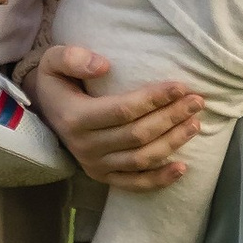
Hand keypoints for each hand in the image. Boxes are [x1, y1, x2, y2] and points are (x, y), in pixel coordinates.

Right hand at [25, 42, 204, 189]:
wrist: (45, 111)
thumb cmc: (57, 81)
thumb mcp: (53, 60)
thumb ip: (73, 58)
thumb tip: (104, 67)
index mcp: (76, 118)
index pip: (123, 110)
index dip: (154, 99)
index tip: (180, 86)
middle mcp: (85, 146)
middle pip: (138, 135)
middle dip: (171, 117)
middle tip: (197, 101)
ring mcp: (95, 166)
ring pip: (141, 159)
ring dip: (172, 143)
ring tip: (195, 124)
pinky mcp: (103, 177)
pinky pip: (134, 184)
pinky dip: (159, 180)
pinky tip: (182, 168)